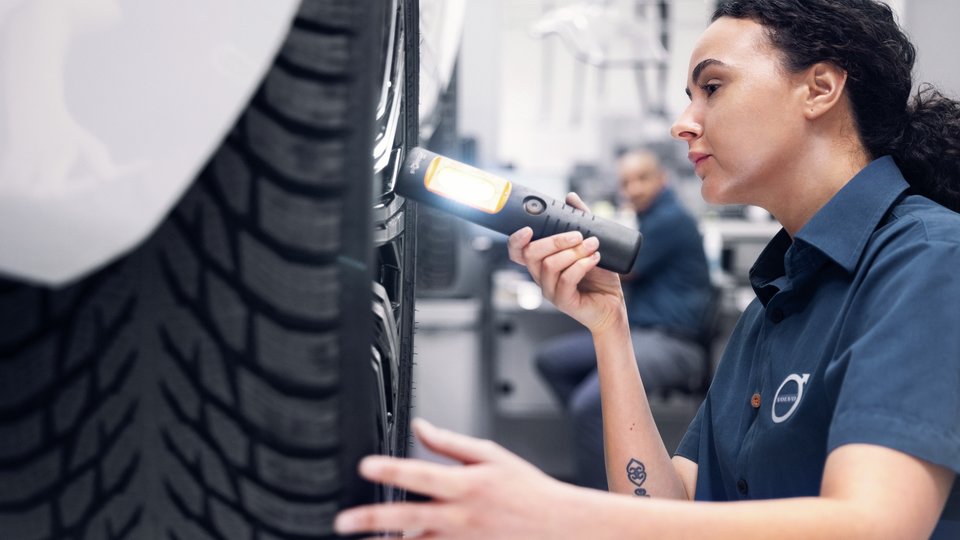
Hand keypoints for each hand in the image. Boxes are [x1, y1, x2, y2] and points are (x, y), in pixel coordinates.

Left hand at [334, 419, 584, 538]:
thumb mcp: (491, 457)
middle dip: (371, 521)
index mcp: (466, 486)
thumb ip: (450, 443)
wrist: (561, 528)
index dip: (391, 470)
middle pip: (408, 519)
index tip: (365, 466)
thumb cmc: (527, 491)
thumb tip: (420, 425)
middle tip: (342, 522)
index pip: (421, 475)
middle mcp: (461, 518)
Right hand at [507, 192, 626, 334]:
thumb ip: (581, 221)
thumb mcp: (590, 244)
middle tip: (578, 235)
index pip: (517, 252)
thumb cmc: (600, 277)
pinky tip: (595, 259)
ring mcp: (551, 290)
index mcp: (542, 263)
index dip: (516, 240)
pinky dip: (581, 265)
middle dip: (555, 240)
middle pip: (532, 255)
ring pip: (550, 265)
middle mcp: (541, 277)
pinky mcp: (564, 301)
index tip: (529, 228)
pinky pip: (566, 279)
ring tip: (593, 245)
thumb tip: (570, 198)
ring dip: (573, 252)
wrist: (613, 304)